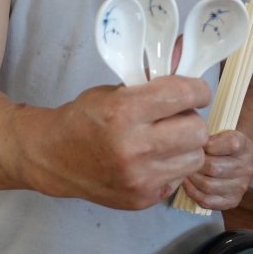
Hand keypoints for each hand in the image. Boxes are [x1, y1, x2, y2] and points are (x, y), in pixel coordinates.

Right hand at [38, 75, 210, 209]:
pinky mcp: (143, 198)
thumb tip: (183, 55)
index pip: (184, 95)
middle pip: (198, 130)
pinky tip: (153, 159)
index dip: (197, 90)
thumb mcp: (116, 90)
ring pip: (195, 157)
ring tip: (166, 139)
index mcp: (124, 111)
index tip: (195, 91)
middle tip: (176, 117)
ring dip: (186, 146)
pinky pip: (180, 178)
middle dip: (191, 119)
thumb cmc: (85, 117)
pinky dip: (172, 166)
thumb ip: (153, 78)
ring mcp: (139, 177)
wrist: (54, 157)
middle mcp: (133, 147)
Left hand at [179, 129, 252, 210]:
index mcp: (245, 146)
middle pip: (214, 167)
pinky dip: (193, 192)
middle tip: (185, 160)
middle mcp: (247, 168)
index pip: (230, 144)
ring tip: (186, 171)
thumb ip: (209, 136)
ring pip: (208, 185)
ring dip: (192, 178)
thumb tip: (190, 146)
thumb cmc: (223, 143)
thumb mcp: (221, 132)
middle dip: (196, 164)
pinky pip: (207, 200)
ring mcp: (241, 187)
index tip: (198, 144)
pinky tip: (188, 183)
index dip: (208, 144)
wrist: (237, 158)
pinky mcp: (233, 201)